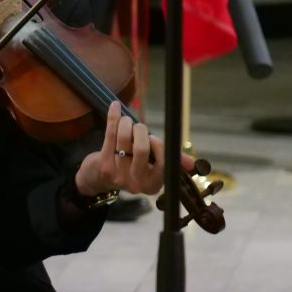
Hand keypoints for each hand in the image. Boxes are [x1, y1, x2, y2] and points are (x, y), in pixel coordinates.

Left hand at [75, 101, 194, 196]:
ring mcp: (118, 174)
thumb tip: (192, 163)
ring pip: (124, 140)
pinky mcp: (103, 163)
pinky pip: (110, 134)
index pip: (163, 162)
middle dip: (141, 131)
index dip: (158, 145)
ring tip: (126, 121)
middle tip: (139, 127)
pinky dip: (113, 117)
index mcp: (153, 185)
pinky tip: (115, 106)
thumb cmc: (131, 166)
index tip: (153, 138)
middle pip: (142, 149)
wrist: (98, 178)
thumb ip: (170, 161)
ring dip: (126, 123)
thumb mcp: (152, 167)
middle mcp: (136, 183)